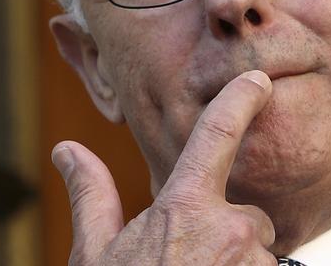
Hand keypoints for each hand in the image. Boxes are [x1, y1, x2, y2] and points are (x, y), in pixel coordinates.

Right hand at [52, 70, 276, 265]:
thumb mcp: (96, 255)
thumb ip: (90, 195)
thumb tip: (68, 151)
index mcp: (186, 209)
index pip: (217, 134)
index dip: (239, 100)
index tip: (257, 82)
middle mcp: (229, 231)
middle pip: (250, 218)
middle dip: (230, 238)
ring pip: (262, 255)